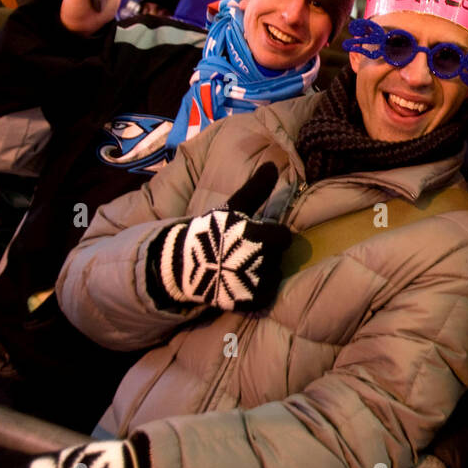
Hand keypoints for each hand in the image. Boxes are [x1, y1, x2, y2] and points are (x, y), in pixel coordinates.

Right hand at [144, 163, 291, 311]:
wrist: (183, 264)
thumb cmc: (211, 232)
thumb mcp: (234, 206)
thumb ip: (256, 188)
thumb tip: (272, 165)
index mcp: (258, 237)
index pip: (284, 236)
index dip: (273, 235)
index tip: (257, 235)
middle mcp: (260, 261)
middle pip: (278, 256)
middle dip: (267, 253)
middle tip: (245, 251)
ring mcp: (254, 284)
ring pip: (274, 276)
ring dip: (263, 272)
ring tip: (242, 267)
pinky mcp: (248, 302)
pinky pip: (266, 296)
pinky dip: (258, 291)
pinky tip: (244, 283)